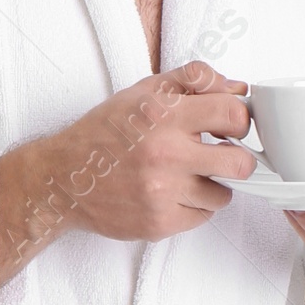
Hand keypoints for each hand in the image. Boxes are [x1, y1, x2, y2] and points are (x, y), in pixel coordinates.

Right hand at [0, 61, 252, 281]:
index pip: (234, 114)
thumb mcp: (144, 92)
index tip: (230, 126)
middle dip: (237, 159)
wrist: (63, 178)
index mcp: (165, 115)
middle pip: (240, 164)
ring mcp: (163, 192)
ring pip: (222, 195)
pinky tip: (171, 194)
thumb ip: (192, 81)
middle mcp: (166, 154)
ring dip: (211, 186)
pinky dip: (192, 207)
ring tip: (185, 176)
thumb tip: (236, 88)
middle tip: (222, 157)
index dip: (240, 120)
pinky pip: (202, 217)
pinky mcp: (159, 223)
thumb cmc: (104, 133)